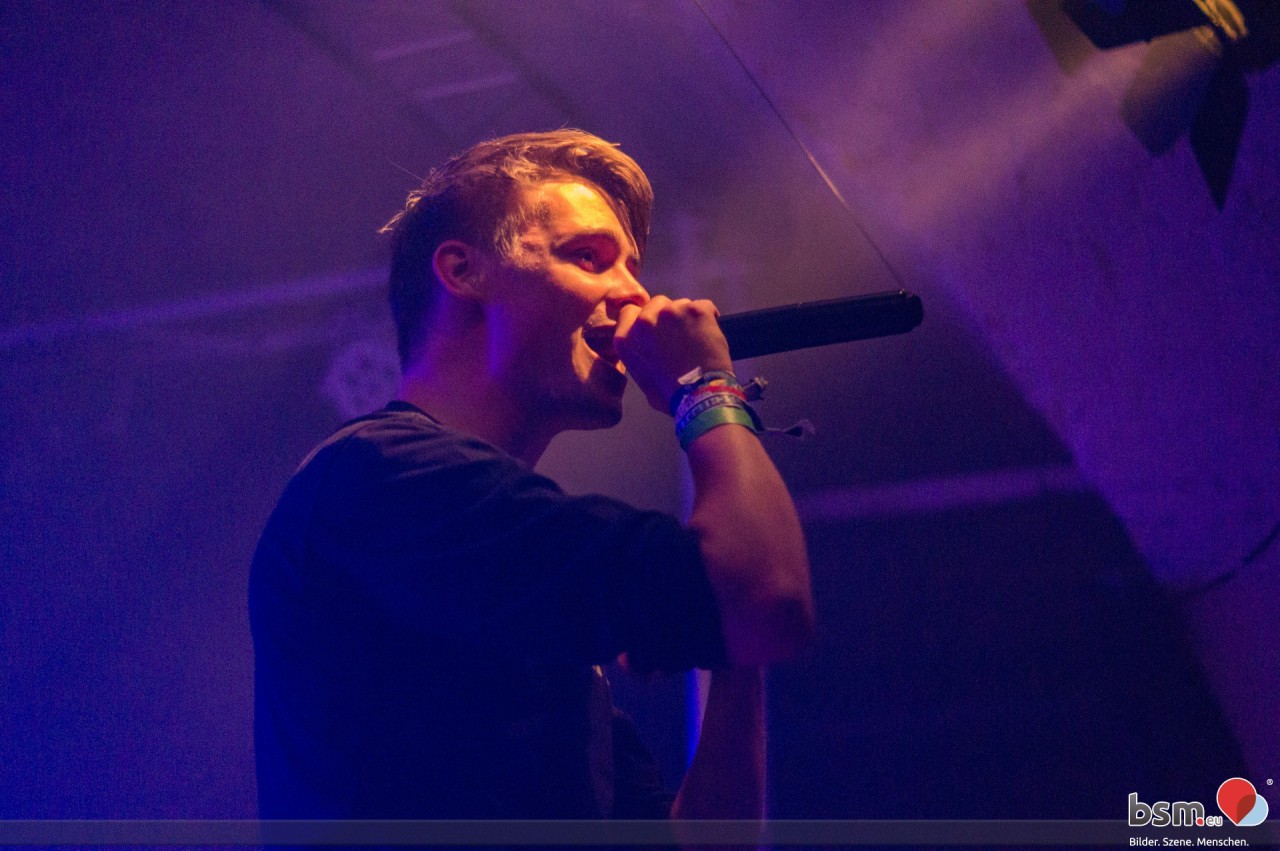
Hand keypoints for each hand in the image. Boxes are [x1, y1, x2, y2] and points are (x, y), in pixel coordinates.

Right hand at [614, 295, 733, 413]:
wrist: (700, 395)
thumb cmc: (671, 395)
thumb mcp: (641, 378)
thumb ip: (640, 355)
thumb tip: (649, 350)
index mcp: (626, 338)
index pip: (630, 312)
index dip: (644, 317)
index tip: (655, 326)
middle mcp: (644, 321)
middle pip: (656, 304)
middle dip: (667, 316)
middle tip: (679, 335)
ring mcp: (671, 313)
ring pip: (680, 304)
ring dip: (687, 317)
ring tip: (696, 339)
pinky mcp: (695, 310)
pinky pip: (704, 306)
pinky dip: (708, 317)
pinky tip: (710, 333)